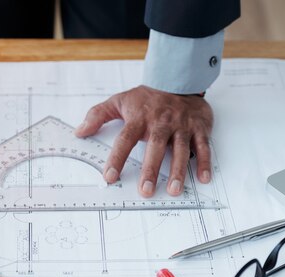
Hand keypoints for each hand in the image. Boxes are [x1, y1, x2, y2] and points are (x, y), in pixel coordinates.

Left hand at [74, 85, 212, 196]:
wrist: (179, 78)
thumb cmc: (147, 97)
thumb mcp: (119, 101)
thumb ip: (98, 115)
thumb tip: (79, 131)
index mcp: (140, 118)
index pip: (125, 139)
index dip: (117, 158)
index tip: (109, 176)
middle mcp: (161, 123)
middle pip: (155, 147)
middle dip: (151, 169)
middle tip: (146, 190)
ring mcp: (182, 126)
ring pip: (181, 149)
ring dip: (178, 170)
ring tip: (173, 190)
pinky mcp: (199, 128)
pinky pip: (203, 146)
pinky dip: (204, 162)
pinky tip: (203, 179)